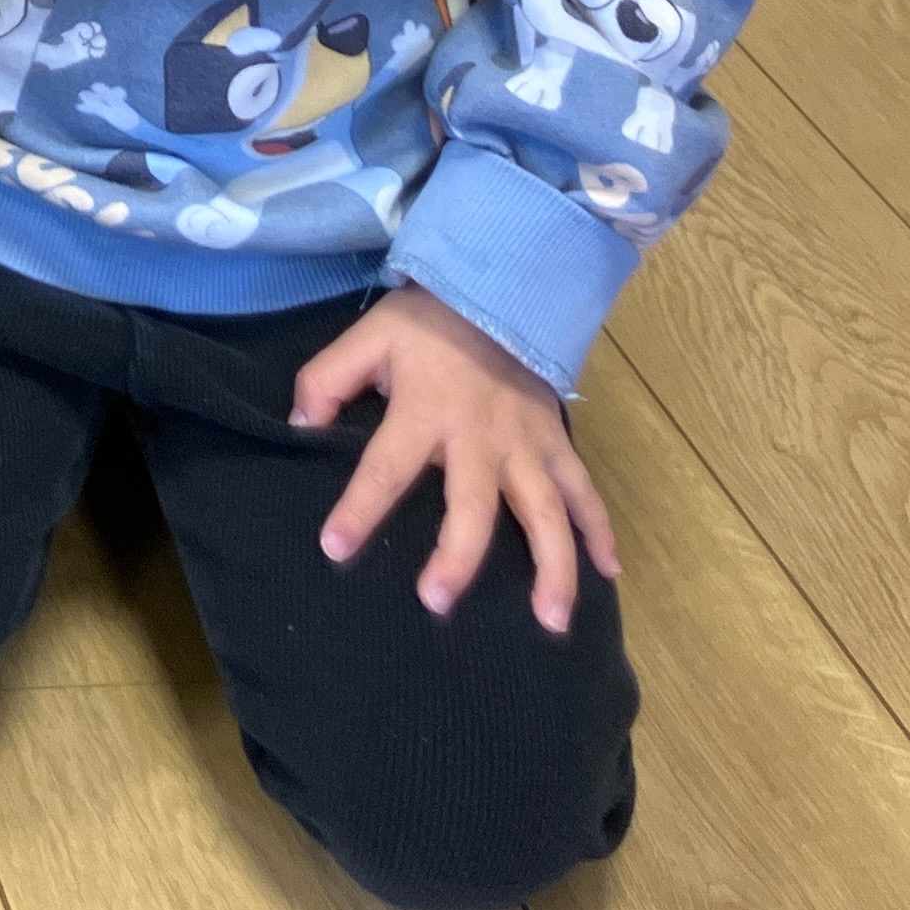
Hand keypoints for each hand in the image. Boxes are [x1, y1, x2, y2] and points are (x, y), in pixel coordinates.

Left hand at [295, 284, 619, 630]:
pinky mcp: (557, 442)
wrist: (496, 288)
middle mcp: (480, 438)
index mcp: (424, 413)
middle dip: (456, 557)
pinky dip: (601, 530)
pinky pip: (584, 490)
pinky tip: (609, 572)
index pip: (384, 469)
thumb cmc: (425, 323)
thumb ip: (326, 380)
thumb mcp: (366, 338)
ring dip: (552, 568)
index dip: (359, 509)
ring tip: (551, 621)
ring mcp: (527, 444)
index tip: (335, 548)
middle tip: (437, 601)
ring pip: (546, 513)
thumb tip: (299, 427)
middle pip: (471, 506)